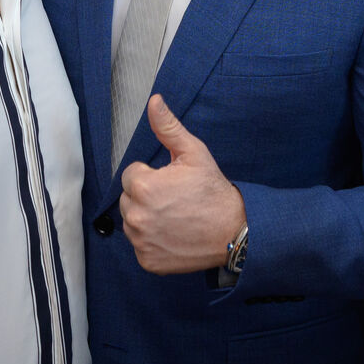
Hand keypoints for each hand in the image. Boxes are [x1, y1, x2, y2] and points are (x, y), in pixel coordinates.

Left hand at [119, 96, 245, 273]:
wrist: (234, 231)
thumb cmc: (213, 191)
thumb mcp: (194, 153)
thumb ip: (168, 127)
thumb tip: (154, 101)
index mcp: (143, 187)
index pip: (132, 175)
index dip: (152, 175)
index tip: (172, 183)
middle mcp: (136, 217)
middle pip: (129, 199)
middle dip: (147, 196)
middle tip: (174, 200)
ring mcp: (141, 242)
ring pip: (132, 222)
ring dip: (146, 218)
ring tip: (174, 217)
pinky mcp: (148, 261)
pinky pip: (140, 245)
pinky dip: (152, 241)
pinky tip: (173, 234)